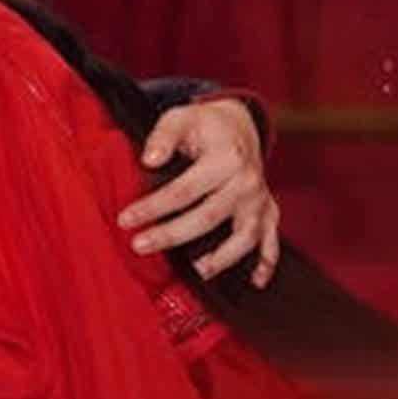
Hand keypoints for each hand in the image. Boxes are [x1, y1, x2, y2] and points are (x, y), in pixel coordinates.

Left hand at [116, 97, 281, 286]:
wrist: (240, 125)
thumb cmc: (205, 125)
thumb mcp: (180, 118)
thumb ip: (163, 136)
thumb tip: (148, 160)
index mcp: (226, 158)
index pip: (183, 190)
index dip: (153, 207)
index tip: (125, 220)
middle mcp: (247, 181)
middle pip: (208, 217)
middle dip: (172, 235)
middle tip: (139, 245)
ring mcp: (260, 199)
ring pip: (244, 236)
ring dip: (222, 258)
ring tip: (196, 271)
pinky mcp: (268, 210)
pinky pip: (272, 240)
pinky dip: (266, 262)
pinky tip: (255, 281)